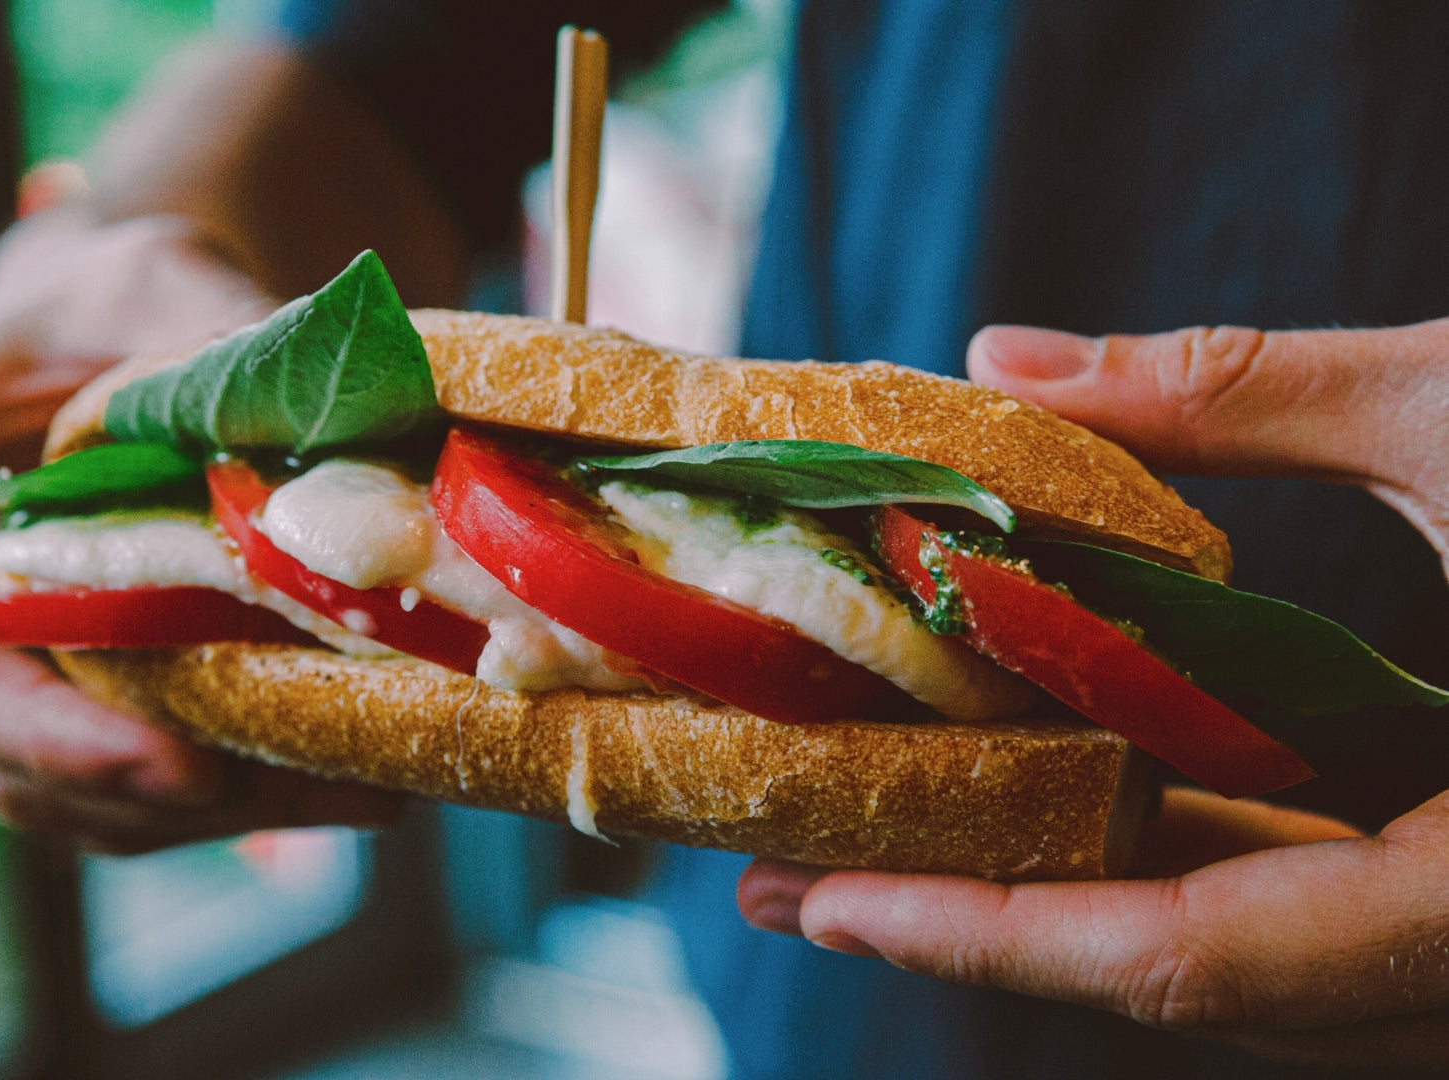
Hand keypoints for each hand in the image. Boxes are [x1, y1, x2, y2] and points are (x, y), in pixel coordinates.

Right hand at [0, 210, 399, 852]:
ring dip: (211, 814)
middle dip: (155, 797)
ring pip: (65, 797)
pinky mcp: (53, 698)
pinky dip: (227, 794)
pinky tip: (343, 776)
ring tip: (359, 795)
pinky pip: (117, 780)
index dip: (43, 737)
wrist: (103, 327)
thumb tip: (341, 433)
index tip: (184, 769)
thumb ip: (214, 335)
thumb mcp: (150, 278)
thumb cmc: (99, 293)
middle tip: (313, 793)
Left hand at [740, 319, 1448, 1065]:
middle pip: (1193, 986)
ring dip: (1060, 908)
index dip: (995, 940)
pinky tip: (1062, 808)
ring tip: (877, 848)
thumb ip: (1237, 396)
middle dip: (980, 932)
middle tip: (794, 872)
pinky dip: (1177, 869)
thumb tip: (1010, 355)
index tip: (829, 900)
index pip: (1200, 957)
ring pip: (1250, 967)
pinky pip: (1311, 915)